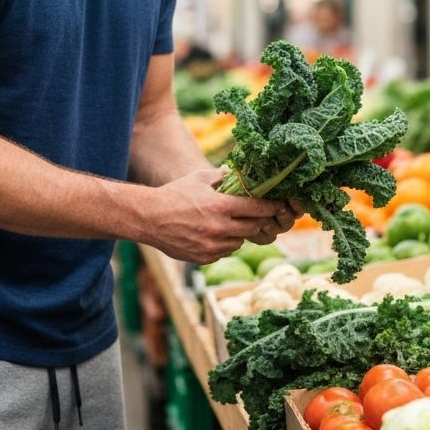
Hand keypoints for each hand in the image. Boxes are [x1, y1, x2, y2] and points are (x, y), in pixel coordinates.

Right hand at [140, 167, 295, 264]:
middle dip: (258, 221)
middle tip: (259, 216)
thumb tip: (238, 172)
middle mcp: (219, 228)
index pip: (257, 209)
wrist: (149, 218)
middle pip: (253, 228)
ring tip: (231, 224)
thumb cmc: (174, 194)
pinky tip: (215, 234)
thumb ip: (221, 176)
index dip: (271, 207)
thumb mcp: (199, 179)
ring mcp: (212, 246)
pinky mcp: (204, 257)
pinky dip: (225, 244)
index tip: (280, 206)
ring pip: (239, 242)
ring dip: (240, 234)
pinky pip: (224, 251)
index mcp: (221, 207)